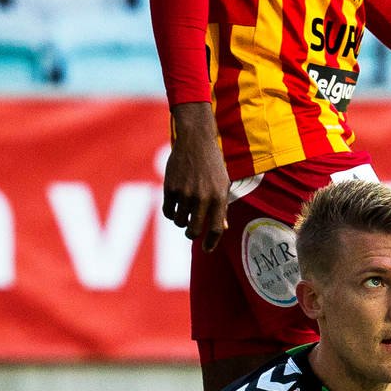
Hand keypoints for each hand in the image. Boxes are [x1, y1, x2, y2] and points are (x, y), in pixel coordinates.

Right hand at [163, 104, 229, 250]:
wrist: (195, 140)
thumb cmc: (212, 164)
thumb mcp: (223, 183)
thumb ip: (222, 206)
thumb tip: (221, 229)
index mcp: (219, 197)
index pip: (215, 229)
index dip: (211, 243)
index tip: (207, 249)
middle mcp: (203, 197)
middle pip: (195, 230)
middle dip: (193, 234)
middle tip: (192, 231)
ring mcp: (185, 193)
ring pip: (180, 223)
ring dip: (182, 222)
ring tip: (185, 214)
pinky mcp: (170, 188)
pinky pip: (168, 212)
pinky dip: (171, 213)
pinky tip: (175, 207)